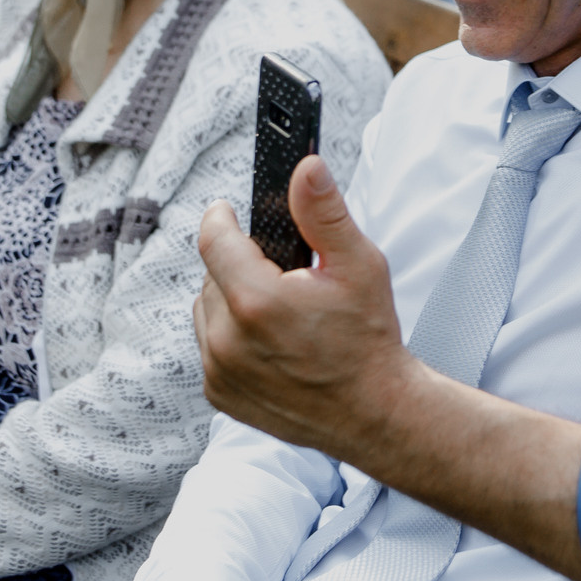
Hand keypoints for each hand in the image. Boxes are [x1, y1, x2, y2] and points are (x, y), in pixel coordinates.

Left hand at [193, 155, 427, 458]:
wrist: (375, 413)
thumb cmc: (369, 339)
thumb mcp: (358, 266)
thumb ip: (324, 213)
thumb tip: (306, 168)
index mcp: (256, 301)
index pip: (213, 238)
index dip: (221, 218)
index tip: (229, 211)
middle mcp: (227, 339)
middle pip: (212, 275)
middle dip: (241, 267)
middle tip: (283, 278)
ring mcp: (220, 371)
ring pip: (206, 310)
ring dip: (231, 301)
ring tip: (277, 311)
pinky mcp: (220, 394)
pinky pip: (210, 346)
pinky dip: (230, 337)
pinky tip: (270, 341)